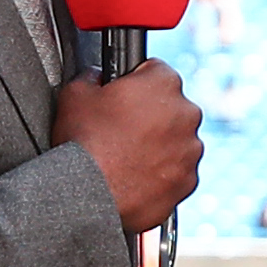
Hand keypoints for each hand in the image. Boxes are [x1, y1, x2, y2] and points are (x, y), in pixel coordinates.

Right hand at [56, 62, 204, 233]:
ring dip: (158, 145)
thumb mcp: (75, 93)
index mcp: (164, 83)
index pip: (156, 71)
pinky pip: (177, 172)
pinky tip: (135, 176)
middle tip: (122, 130)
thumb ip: (93, 76)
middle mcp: (186, 114)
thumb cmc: (82, 143)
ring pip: (177, 141)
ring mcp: (190, 150)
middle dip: (151, 116)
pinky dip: (161, 174)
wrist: (87, 195)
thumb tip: (97, 77)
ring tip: (127, 156)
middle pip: (171, 107)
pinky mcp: (188, 181)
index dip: (136, 82)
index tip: (124, 95)